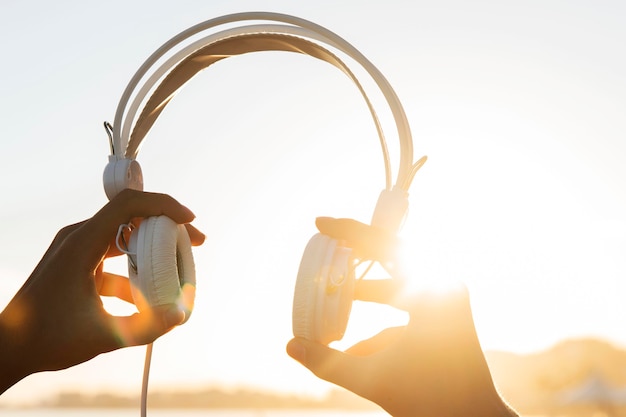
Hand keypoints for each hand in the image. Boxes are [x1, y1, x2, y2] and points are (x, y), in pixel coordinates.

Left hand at [0, 189, 204, 393]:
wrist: (8, 347)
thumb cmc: (46, 338)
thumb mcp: (103, 335)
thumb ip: (147, 327)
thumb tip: (181, 316)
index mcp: (82, 244)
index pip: (129, 204)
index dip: (163, 205)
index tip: (189, 221)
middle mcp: (79, 238)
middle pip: (131, 217)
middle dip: (166, 228)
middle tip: (194, 244)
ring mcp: (76, 249)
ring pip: (124, 237)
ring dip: (151, 250)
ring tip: (175, 271)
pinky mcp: (77, 264)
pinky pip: (112, 257)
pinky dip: (133, 271)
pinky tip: (145, 299)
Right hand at [286, 217, 516, 416]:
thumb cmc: (432, 401)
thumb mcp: (372, 379)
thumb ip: (328, 362)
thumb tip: (291, 345)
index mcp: (432, 291)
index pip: (385, 245)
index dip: (349, 232)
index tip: (320, 223)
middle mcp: (444, 287)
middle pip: (391, 257)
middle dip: (355, 256)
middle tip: (326, 247)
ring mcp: (447, 301)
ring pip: (396, 285)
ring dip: (364, 294)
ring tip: (333, 299)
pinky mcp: (445, 317)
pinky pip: (405, 308)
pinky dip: (380, 322)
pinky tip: (356, 348)